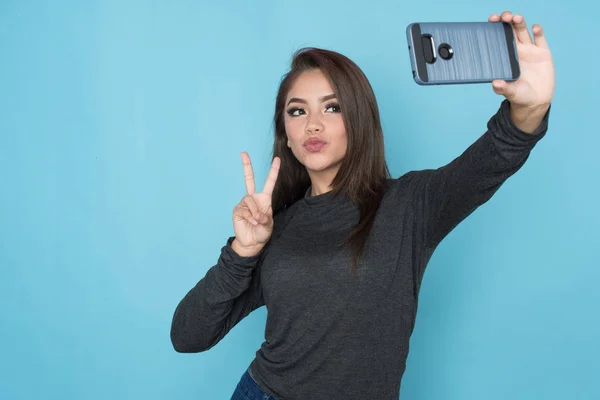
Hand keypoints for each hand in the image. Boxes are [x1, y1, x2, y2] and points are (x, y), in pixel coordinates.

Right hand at [231, 152, 280, 256]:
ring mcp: (244, 203)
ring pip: (249, 200)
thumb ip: (265, 218)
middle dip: (247, 166)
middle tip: (243, 153)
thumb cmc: (262, 232)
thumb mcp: (268, 224)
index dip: (273, 171)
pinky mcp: (237, 209)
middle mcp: (254, 198)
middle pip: (249, 179)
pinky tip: (250, 222)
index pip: (269, 182)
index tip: (277, 159)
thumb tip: (256, 214)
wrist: (252, 242)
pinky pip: (244, 209)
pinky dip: (249, 216)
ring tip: (256, 221)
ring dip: (254, 212)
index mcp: (264, 199)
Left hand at [489, 11, 554, 129]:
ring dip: (520, 23)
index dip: (495, 28)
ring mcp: (530, 50)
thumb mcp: (510, 93)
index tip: (491, 20)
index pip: (498, 38)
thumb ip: (503, 88)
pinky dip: (538, 32)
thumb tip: (495, 83)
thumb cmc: (518, 96)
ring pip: (523, 31)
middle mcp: (516, 51)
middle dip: (506, 21)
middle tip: (503, 17)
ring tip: (516, 18)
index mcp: (505, 57)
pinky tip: (535, 27)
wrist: (535, 101)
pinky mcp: (543, 53)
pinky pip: (540, 39)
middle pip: (510, 30)